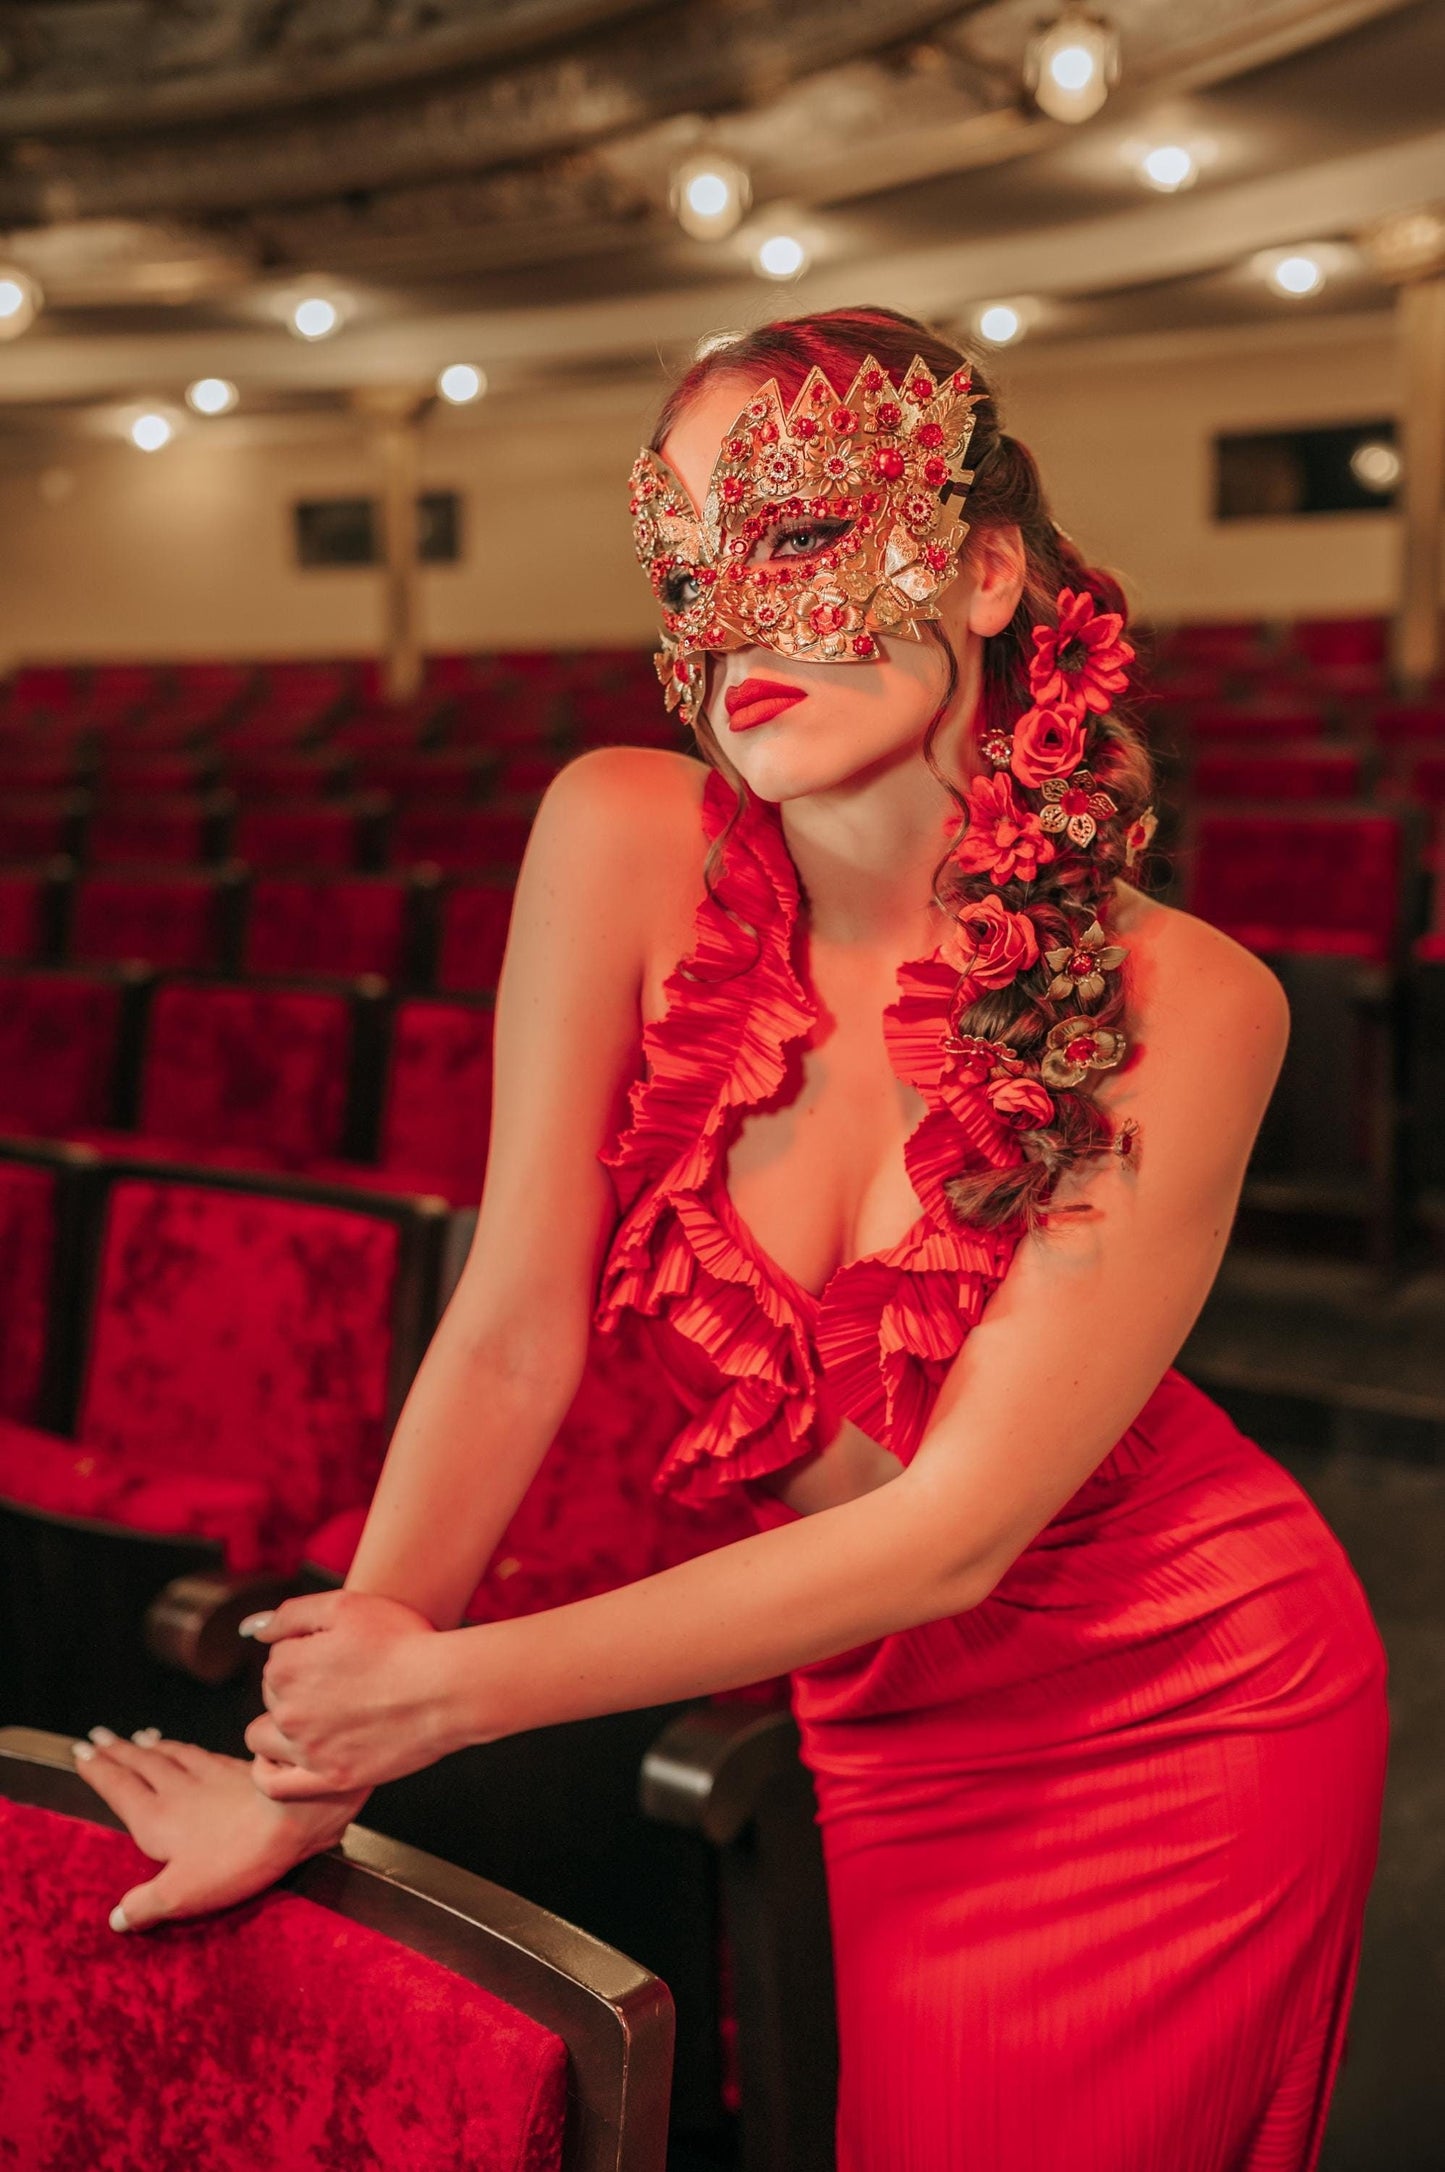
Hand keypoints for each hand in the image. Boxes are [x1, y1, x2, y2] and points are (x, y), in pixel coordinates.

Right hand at [71, 1726, 368, 1931]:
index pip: (118, 1787)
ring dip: (150, 1746)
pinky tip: (188, 1749)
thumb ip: (146, 1904)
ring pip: (170, 1754)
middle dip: (116, 1751)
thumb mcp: (182, 1893)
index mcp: (154, 1818)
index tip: (80, 1753)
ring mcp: (208, 1775)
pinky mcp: (237, 1770)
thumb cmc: (234, 1857)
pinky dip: (185, 1748)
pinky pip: (200, 1754)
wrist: (292, 1815)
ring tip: (137, 1737)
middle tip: (97, 1737)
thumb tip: (116, 1918)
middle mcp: (175, 1789)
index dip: (97, 1770)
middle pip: (139, 1764)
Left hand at [242, 1588, 457, 1798]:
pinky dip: (273, 1771)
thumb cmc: (401, 1642)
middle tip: (341, 1681)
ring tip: (318, 1717)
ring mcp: (307, 1749)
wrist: (445, 1690)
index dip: (307, 1651)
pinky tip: (291, 1757)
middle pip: (273, 1696)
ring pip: (265, 1738)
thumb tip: (255, 1630)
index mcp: (286, 1666)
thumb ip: (291, 1615)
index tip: (338, 1652)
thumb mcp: (345, 1606)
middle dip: (298, 1686)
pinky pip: (274, 1784)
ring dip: (282, 1726)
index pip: (277, 1658)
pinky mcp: (329, 1778)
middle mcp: (287, 1711)